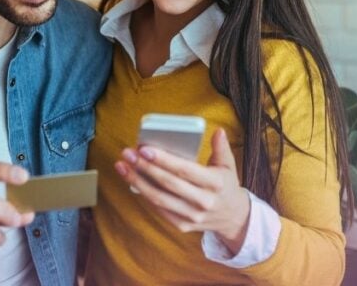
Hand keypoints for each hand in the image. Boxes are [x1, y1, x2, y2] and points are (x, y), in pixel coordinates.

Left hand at [115, 128, 251, 253]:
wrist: (233, 217)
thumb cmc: (226, 185)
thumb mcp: (228, 166)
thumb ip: (221, 148)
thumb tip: (217, 131)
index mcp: (216, 184)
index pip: (185, 170)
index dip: (163, 160)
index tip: (144, 149)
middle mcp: (204, 202)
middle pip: (168, 184)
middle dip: (145, 168)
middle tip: (128, 154)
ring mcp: (193, 216)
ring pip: (159, 198)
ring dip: (137, 182)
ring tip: (123, 166)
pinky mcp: (183, 225)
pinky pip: (159, 209)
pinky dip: (144, 194)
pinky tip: (133, 181)